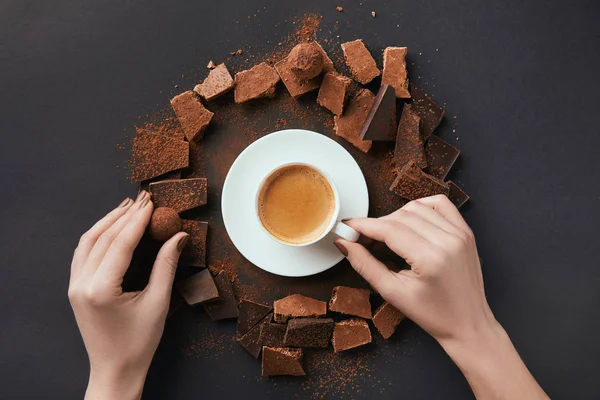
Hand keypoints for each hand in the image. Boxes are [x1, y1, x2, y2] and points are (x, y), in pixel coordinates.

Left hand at [68, 191, 188, 399]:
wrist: (115, 370)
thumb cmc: (138, 343)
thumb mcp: (158, 303)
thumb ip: (166, 265)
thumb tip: (178, 236)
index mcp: (100, 289)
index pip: (120, 243)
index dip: (138, 220)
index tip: (152, 202)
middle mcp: (81, 284)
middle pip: (102, 238)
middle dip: (125, 215)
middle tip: (144, 198)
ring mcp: (74, 286)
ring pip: (88, 241)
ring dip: (109, 221)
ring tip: (129, 206)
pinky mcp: (75, 288)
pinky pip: (83, 253)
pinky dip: (98, 235)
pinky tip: (111, 226)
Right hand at [335, 195, 547, 398]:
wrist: (468, 324)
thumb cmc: (433, 315)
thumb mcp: (393, 293)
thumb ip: (365, 265)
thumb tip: (344, 243)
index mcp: (430, 258)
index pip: (388, 229)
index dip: (363, 226)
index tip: (347, 227)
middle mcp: (448, 240)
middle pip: (400, 216)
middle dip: (376, 224)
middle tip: (363, 239)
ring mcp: (460, 233)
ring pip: (417, 207)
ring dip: (395, 216)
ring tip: (386, 236)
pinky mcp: (466, 232)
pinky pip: (440, 204)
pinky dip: (421, 207)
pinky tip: (410, 221)